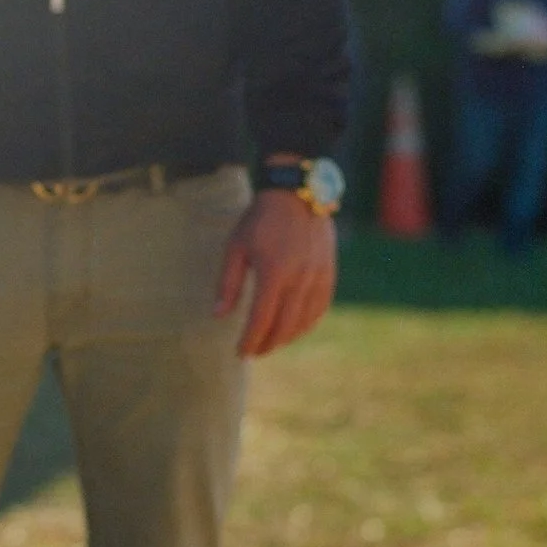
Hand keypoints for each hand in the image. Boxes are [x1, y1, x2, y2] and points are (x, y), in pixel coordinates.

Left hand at [214, 188, 336, 358]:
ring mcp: (318, 276)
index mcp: (273, 272)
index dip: (250, 340)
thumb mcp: (236, 247)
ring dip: (288, 337)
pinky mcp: (329, 272)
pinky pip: (321, 307)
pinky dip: (308, 323)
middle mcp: (299, 278)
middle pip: (284, 326)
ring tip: (272, 342)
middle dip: (268, 344)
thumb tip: (218, 316)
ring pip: (305, 320)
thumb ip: (228, 284)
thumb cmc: (260, 219)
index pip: (261, 319)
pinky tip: (295, 328)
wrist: (296, 192)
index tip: (240, 353)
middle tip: (254, 352)